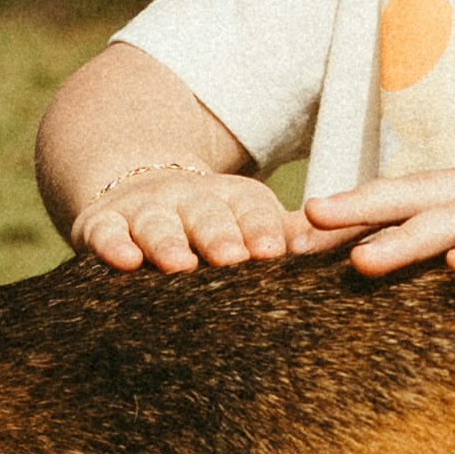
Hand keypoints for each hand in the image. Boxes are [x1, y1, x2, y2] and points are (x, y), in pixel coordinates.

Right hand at [67, 166, 304, 271]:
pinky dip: (112, 245)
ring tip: (178, 263)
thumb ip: (290, 234)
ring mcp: (144, 210)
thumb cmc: (209, 223)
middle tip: (234, 258)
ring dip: (167, 243)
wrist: (132, 190)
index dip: (260, 229)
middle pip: (206, 215)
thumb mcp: (249, 221)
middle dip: (220, 235)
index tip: (274, 251)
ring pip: (157, 224)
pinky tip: (123, 260)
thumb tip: (353, 240)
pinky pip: (105, 234)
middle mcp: (188, 199)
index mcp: (232, 199)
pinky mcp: (101, 225)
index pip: (251, 212)